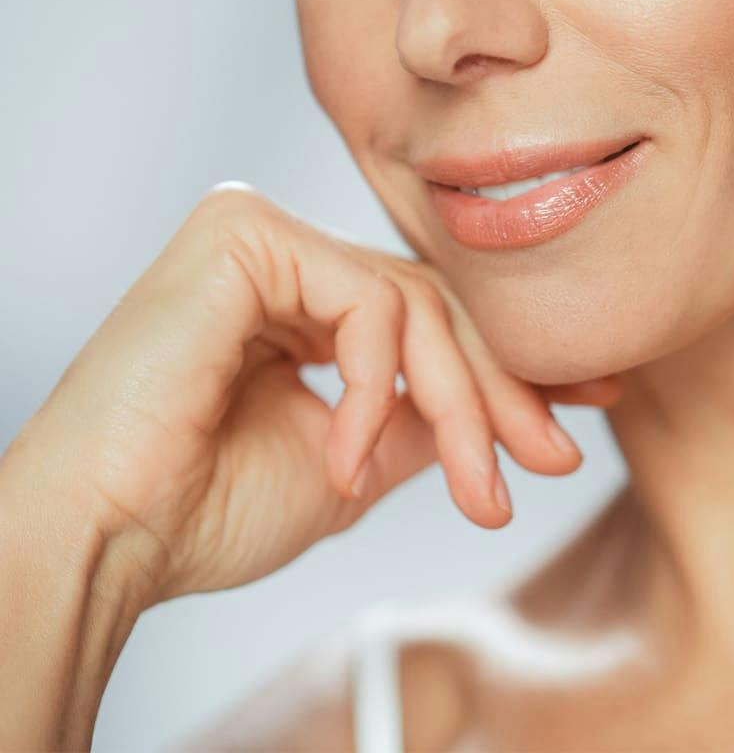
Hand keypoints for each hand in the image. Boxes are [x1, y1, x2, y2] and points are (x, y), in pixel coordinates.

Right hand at [2, 183, 621, 608]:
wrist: (112, 539)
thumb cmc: (208, 510)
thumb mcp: (358, 461)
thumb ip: (426, 418)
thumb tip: (518, 410)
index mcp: (299, 302)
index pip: (428, 320)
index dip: (509, 371)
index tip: (581, 415)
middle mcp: (283, 256)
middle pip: (433, 309)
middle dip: (503, 393)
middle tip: (552, 459)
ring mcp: (264, 236)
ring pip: (412, 305)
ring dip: (458, 404)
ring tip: (473, 486)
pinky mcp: (244, 233)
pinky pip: (365, 301)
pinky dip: (374, 387)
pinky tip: (347, 456)